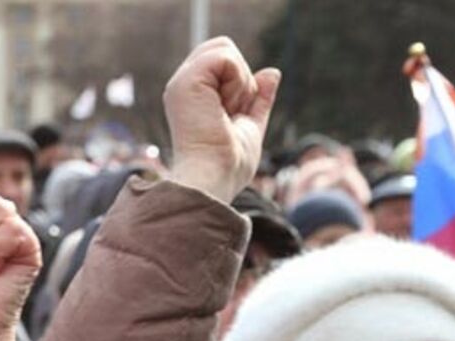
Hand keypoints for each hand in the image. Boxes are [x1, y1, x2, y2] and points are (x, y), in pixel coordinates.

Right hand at [163, 37, 279, 202]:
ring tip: (228, 111)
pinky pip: (225, 56)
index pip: (224, 62)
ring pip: (225, 48)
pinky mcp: (186, 81)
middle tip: (233, 112)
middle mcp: (183, 85)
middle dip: (241, 78)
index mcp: (193, 96)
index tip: (234, 115)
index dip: (241, 82)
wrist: (213, 178)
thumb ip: (259, 99)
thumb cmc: (228, 165)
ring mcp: (182, 81)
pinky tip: (226, 107)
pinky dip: (237, 81)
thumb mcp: (250, 126)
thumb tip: (272, 72)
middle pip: (223, 47)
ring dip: (239, 81)